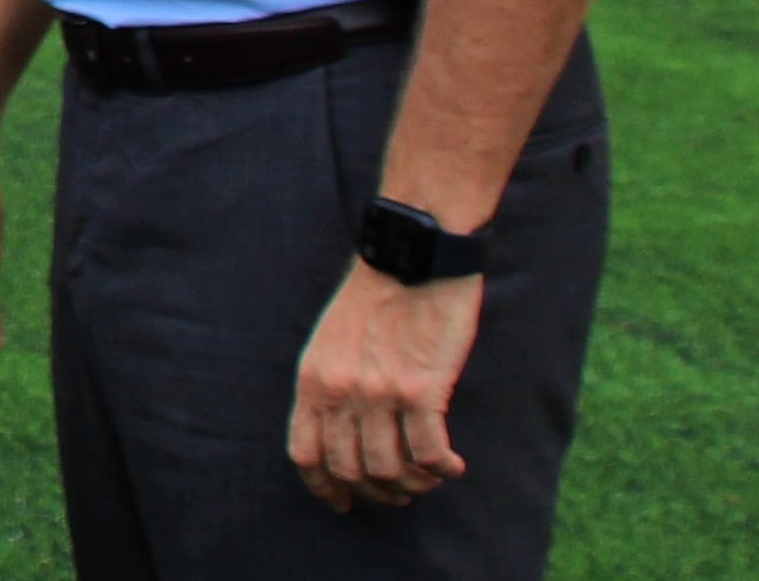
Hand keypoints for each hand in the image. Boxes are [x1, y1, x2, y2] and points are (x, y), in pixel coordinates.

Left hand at [289, 258, 480, 509]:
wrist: (412, 255)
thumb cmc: (377, 294)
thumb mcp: (331, 339)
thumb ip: (330, 384)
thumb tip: (343, 434)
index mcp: (313, 379)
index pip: (306, 454)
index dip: (325, 488)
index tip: (345, 503)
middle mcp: (340, 392)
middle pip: (350, 470)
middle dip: (377, 490)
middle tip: (401, 490)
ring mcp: (379, 393)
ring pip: (390, 471)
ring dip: (413, 484)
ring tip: (429, 476)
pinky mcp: (421, 390)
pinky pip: (428, 455)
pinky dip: (442, 469)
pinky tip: (452, 465)